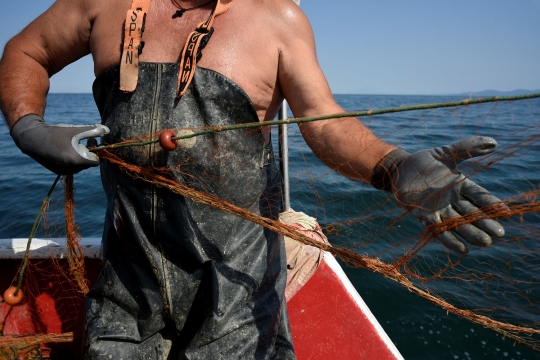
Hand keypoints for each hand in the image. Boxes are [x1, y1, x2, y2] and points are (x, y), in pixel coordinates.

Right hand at [10, 114, 109, 174]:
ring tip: (75, 144)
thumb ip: (93, 131)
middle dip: (89, 152)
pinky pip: (72, 168)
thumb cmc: (56, 133)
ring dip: (81, 156)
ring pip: (81, 166)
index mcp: (76, 160)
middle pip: (88, 163)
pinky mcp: (59, 172)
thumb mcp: (75, 130)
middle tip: (86, 140)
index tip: (92, 140)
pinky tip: (66, 150)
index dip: (97, 151)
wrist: (33, 140)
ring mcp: (64, 172)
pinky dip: (73, 160)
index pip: (96, 161)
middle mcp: (71, 169)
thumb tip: (108, 131)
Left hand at [372, 136, 505, 252]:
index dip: (492, 204)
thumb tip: (494, 142)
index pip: (480, 196)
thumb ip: (467, 148)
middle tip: (499, 233)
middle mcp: (452, 200)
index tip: (506, 213)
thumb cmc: (424, 161)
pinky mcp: (424, 216)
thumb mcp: (447, 153)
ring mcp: (439, 209)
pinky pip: (439, 230)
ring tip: (485, 242)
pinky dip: (450, 240)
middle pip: (472, 214)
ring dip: (471, 234)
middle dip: (485, 223)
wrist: (399, 169)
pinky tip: (463, 249)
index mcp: (460, 186)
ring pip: (458, 224)